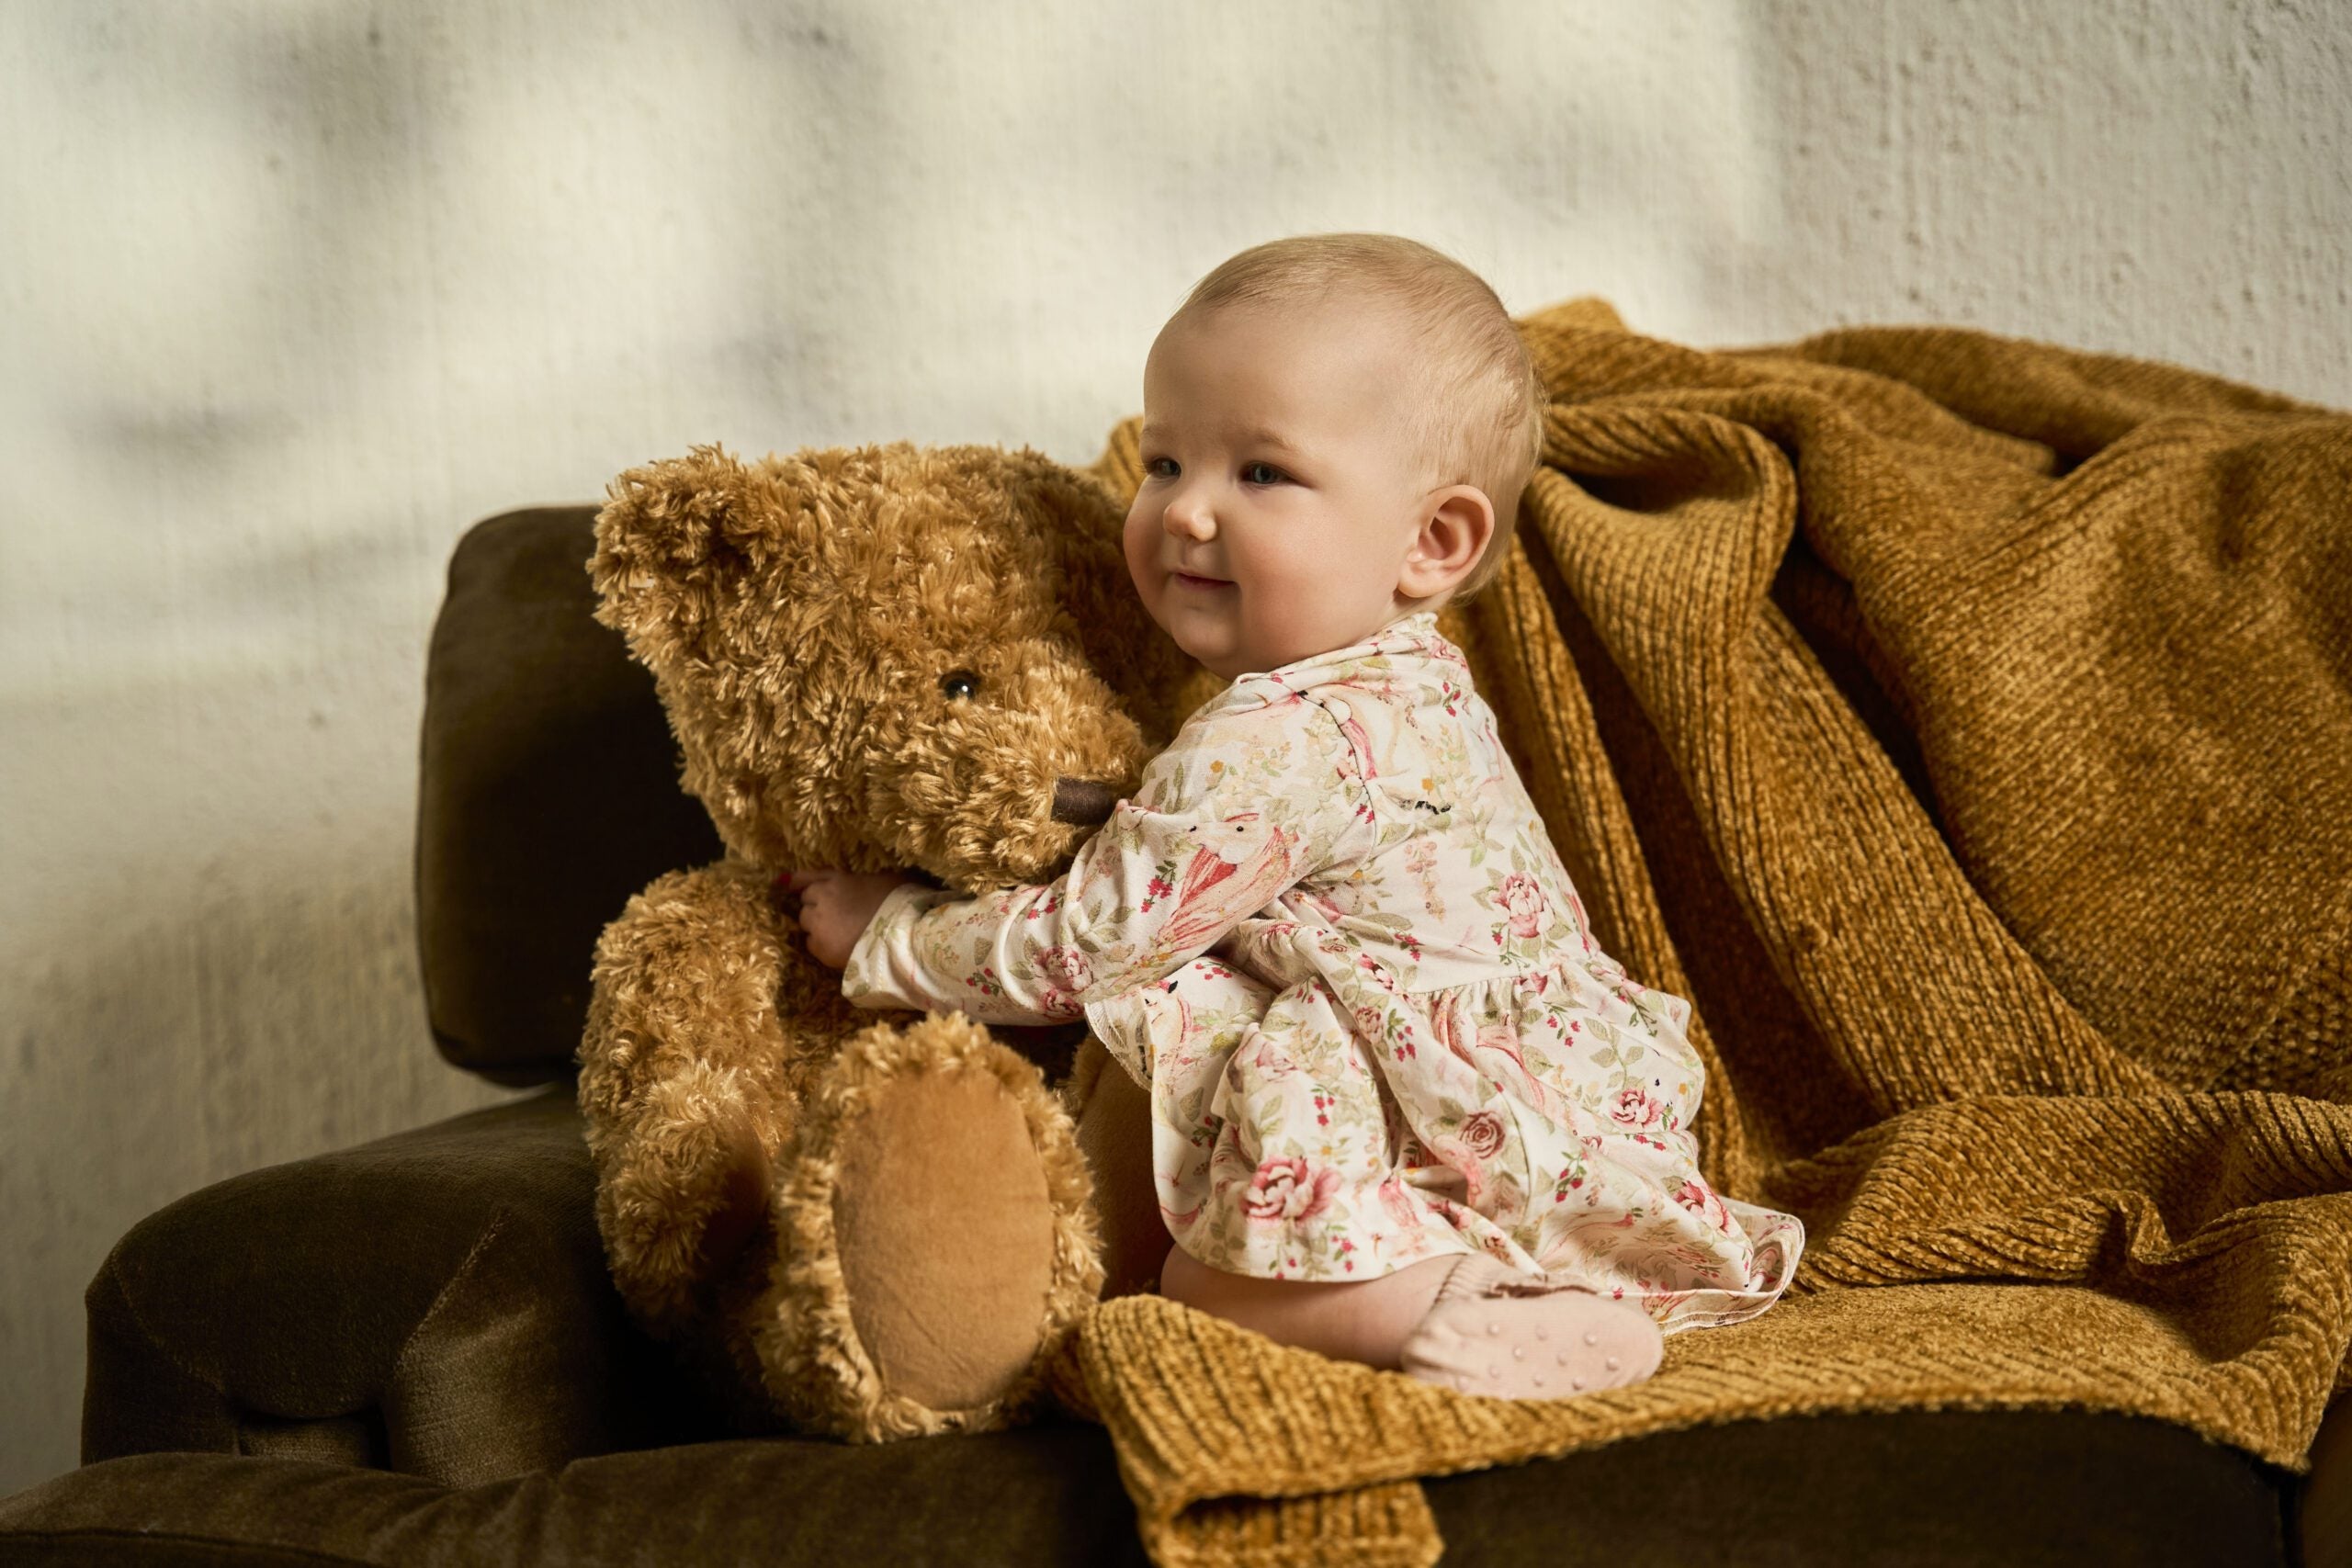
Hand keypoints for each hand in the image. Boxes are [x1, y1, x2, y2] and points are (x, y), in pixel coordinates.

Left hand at [785, 868, 919, 968]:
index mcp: (838, 880)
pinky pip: (811, 944)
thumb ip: (869, 879)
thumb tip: (869, 882)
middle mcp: (822, 899)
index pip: (807, 878)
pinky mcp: (821, 949)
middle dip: (815, 907)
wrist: (901, 937)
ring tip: (837, 932)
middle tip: (835, 915)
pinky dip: (821, 945)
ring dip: (816, 926)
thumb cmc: (900, 903)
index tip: (786, 883)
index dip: (798, 881)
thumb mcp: (887, 880)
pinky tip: (838, 947)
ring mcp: (819, 925)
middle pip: (806, 902)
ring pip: (806, 923)